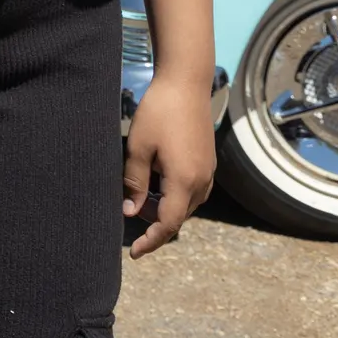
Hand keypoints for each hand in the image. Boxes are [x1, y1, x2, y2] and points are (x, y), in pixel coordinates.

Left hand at [123, 71, 217, 257]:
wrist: (186, 84)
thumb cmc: (158, 113)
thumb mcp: (138, 148)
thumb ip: (135, 182)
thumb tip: (130, 212)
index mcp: (184, 181)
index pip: (168, 224)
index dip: (151, 241)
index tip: (134, 253)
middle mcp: (202, 182)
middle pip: (178, 217)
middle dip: (154, 222)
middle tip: (128, 211)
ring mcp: (208, 172)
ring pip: (186, 205)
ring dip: (164, 207)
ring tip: (139, 194)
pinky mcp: (208, 163)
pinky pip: (192, 190)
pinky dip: (174, 195)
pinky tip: (156, 179)